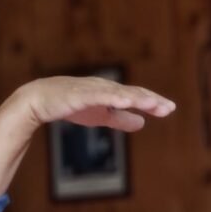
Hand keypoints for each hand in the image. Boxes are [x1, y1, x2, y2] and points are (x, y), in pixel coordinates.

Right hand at [18, 75, 174, 133]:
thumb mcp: (101, 115)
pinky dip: (111, 97)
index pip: (136, 97)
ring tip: (151, 103)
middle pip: (131, 92)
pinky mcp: (78, 94)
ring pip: (117, 93)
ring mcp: (92, 89)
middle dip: (150, 100)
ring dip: (135, 98)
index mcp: (111, 93)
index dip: (152, 102)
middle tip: (168, 108)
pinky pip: (97, 95)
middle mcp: (105, 88)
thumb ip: (121, 119)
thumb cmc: (72, 105)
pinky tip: (124, 100)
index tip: (169, 109)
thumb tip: (142, 123)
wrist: (41, 100)